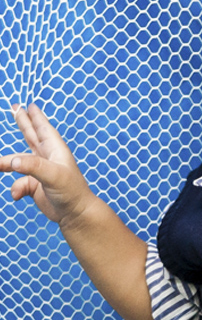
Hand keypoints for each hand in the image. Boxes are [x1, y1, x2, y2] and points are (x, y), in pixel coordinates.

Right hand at [2, 103, 93, 225]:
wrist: (75, 215)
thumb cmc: (71, 192)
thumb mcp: (53, 176)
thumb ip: (32, 166)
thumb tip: (11, 161)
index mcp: (55, 150)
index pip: (44, 129)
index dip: (36, 116)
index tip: (30, 104)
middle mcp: (47, 158)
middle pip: (32, 136)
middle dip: (23, 122)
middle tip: (15, 108)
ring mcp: (40, 172)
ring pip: (17, 162)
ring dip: (5, 163)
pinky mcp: (35, 186)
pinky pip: (18, 183)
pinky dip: (16, 189)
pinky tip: (17, 196)